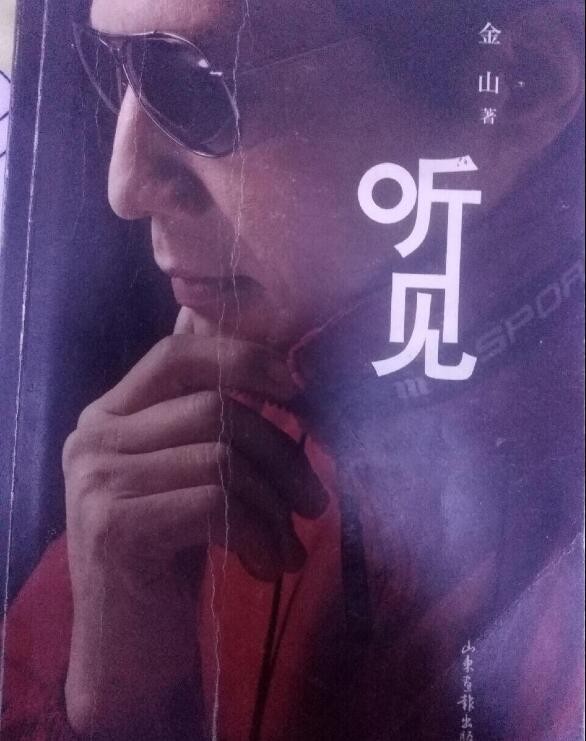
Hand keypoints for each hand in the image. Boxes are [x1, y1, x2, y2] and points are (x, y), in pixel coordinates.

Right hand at [63, 329, 327, 733]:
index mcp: (108, 416)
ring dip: (274, 506)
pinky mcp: (116, 526)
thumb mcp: (190, 480)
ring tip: (288, 547)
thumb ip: (214, 431)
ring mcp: (97, 481)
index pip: (176, 355)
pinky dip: (259, 533)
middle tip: (313, 503)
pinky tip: (268, 566)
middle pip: (214, 409)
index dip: (241, 359)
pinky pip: (217, 502)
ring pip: (222, 456)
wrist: (129, 655)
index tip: (296, 387)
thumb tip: (290, 376)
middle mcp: (92, 438)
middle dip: (281, 455)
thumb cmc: (172, 558)